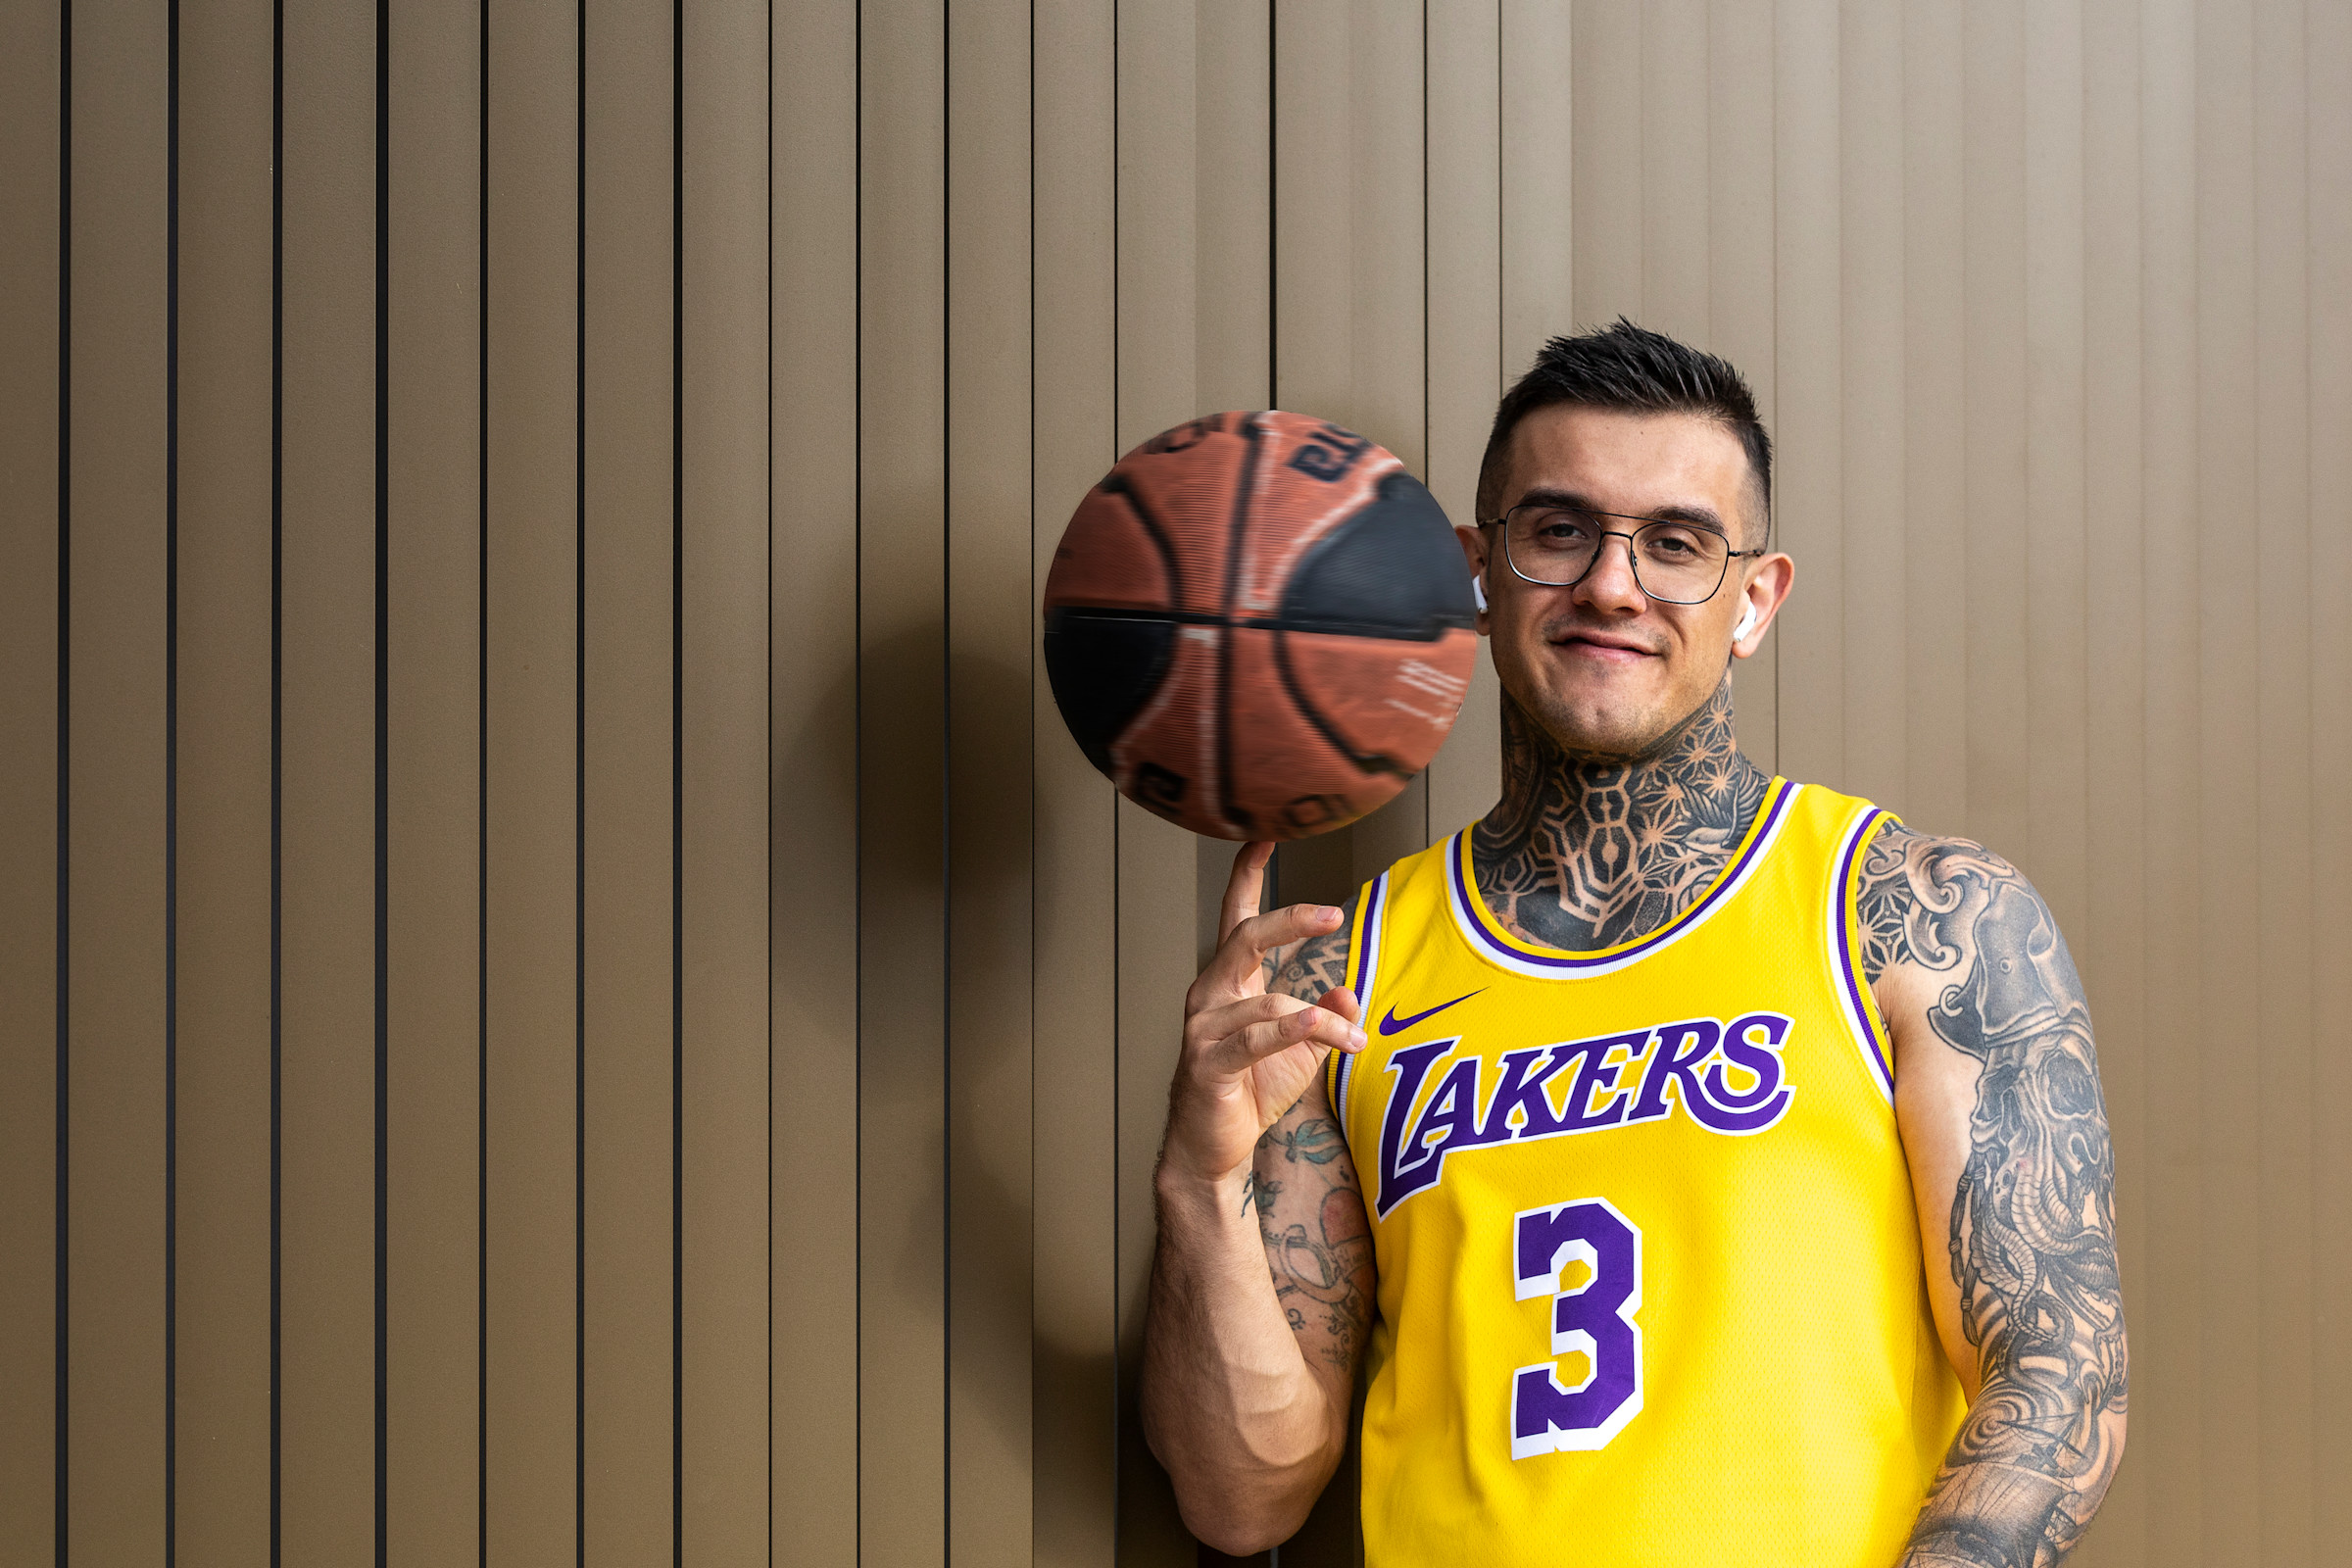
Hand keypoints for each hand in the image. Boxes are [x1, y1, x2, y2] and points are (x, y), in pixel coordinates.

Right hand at [1160, 842, 1365, 1189]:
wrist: (1210, 1149)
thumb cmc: (1250, 1092)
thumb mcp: (1301, 1049)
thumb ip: (1325, 1017)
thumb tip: (1349, 992)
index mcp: (1230, 981)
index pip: (1237, 918)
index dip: (1248, 875)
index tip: (1264, 835)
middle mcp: (1210, 994)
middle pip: (1245, 938)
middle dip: (1289, 920)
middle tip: (1332, 914)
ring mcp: (1204, 1028)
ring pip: (1268, 1000)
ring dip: (1320, 1019)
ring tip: (1356, 1038)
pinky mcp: (1209, 1063)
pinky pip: (1254, 1037)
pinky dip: (1290, 1029)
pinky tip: (1320, 1025)